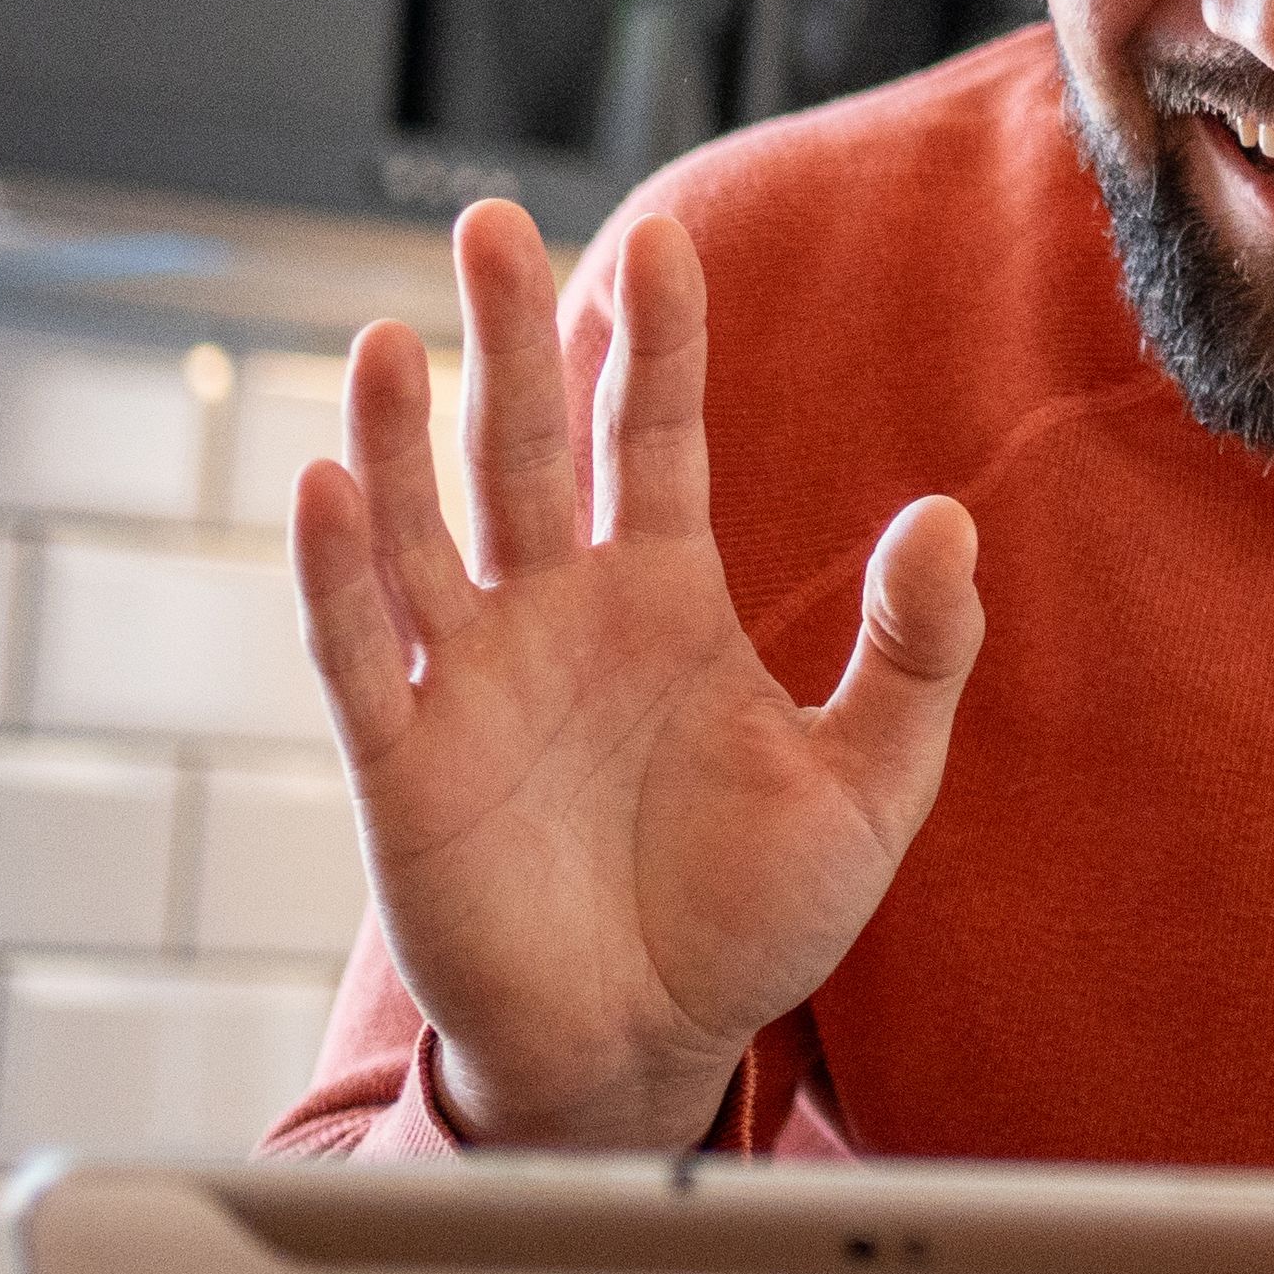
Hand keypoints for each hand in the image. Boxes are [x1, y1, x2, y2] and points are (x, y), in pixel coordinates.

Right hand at [286, 201, 981, 1151]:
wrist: (649, 1051)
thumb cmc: (750, 920)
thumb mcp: (869, 785)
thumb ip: (917, 654)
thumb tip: (947, 519)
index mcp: (662, 595)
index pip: (654, 435)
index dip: (658, 342)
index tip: (667, 241)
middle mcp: (556, 612)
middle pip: (523, 444)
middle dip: (511, 335)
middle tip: (488, 223)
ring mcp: (473, 679)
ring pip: (423, 528)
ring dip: (398, 434)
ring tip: (389, 336)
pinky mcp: (405, 762)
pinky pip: (361, 652)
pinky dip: (337, 573)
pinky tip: (325, 488)